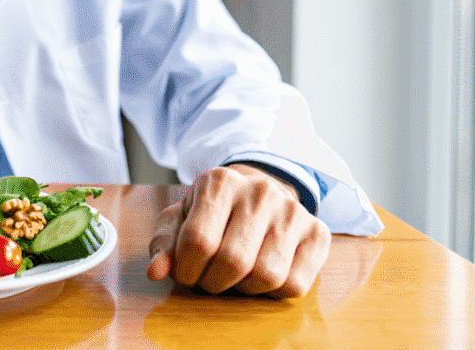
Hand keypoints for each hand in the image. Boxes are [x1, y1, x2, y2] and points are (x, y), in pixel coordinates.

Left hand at [146, 164, 330, 297]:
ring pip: (266, 276)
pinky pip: (295, 285)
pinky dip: (272, 293)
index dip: (187, 270)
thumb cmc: (210, 214)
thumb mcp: (180, 221)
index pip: (198, 241)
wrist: (255, 195)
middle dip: (213, 282)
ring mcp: (292, 210)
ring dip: (243, 289)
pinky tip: (261, 273)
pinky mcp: (318, 233)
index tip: (186, 273)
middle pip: (233, 261)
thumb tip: (157, 271)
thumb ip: (164, 245)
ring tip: (235, 276)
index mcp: (219, 181)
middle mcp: (259, 191)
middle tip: (209, 279)